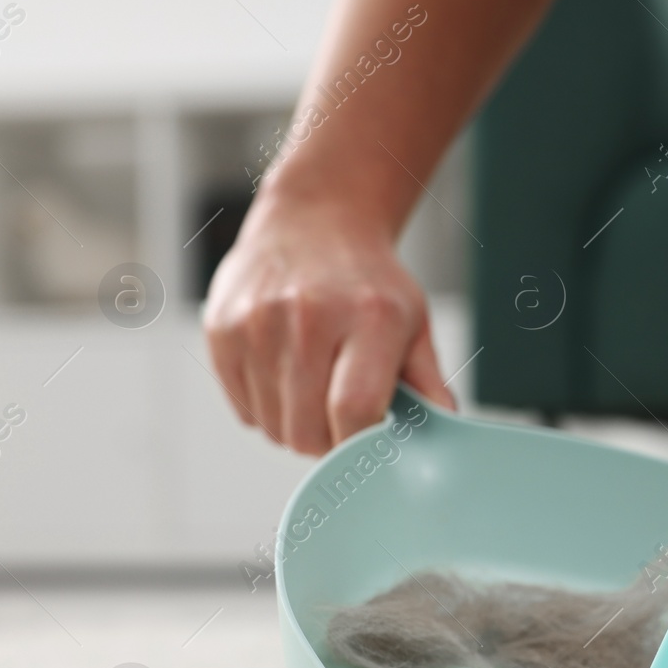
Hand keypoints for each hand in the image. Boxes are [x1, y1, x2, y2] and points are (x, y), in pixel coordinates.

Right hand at [202, 191, 454, 454]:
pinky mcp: (222, 329)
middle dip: (329, 442)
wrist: (314, 223)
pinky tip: (285, 379)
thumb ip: (429, 382)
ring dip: (296, 428)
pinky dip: (266, 410)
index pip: (354, 410)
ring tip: (315, 393)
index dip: (360, 443)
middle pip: (307, 430)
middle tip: (343, 420)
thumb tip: (446, 429)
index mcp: (368, 317)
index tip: (369, 443)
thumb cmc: (369, 284)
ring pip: (273, 426)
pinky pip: (243, 409)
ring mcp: (258, 322)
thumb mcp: (414, 323)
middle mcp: (308, 316)